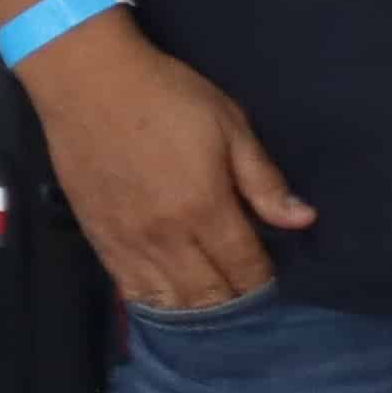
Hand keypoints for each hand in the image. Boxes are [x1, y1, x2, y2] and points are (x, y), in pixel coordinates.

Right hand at [25, 21, 313, 311]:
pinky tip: (172, 303)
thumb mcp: (229, 125)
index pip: (244, 267)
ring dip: (198, 311)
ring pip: (171, 301)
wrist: (87, 82)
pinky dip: (157, 303)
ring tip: (215, 307)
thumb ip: (263, 180)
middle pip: (210, 295)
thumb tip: (304, 219)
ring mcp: (129, 243)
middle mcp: (167, 237)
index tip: (273, 281)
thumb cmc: (166, 96)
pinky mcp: (99, 240)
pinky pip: (131, 290)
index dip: (263, 281)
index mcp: (205, 208)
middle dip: (235, 303)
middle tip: (248, 299)